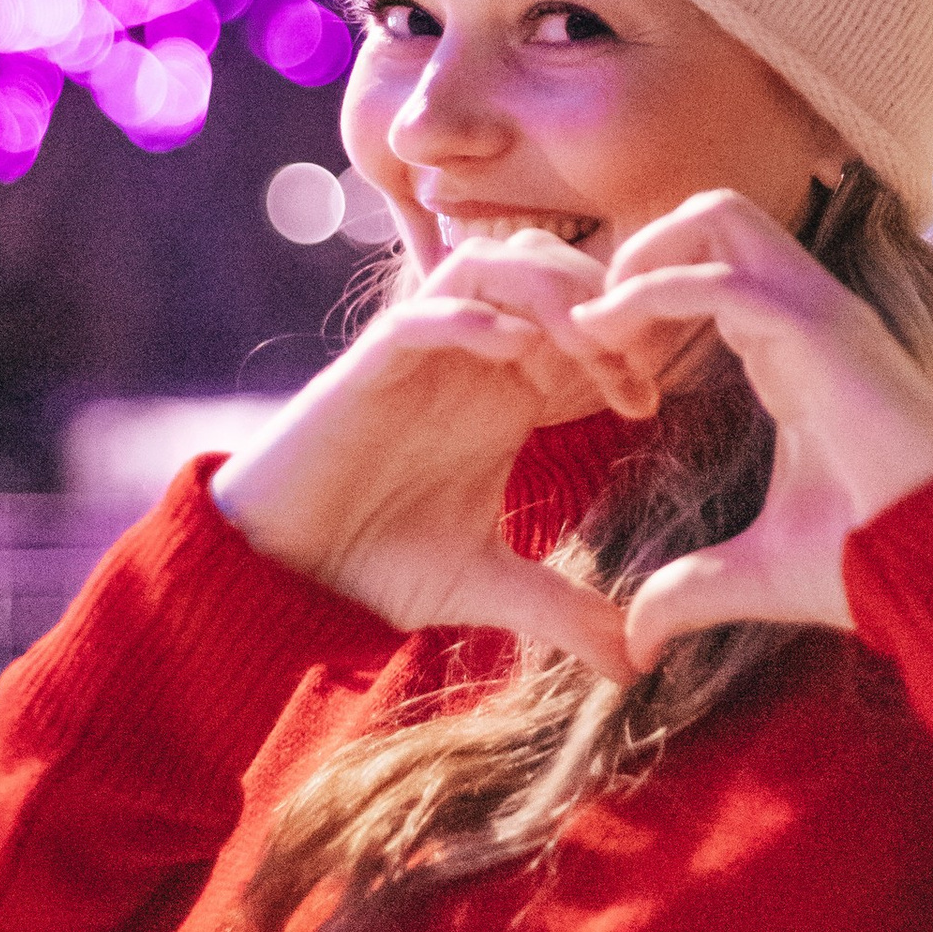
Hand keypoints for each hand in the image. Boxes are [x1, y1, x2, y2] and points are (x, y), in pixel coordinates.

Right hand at [211, 231, 687, 676]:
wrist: (282, 570)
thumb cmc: (374, 561)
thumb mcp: (485, 586)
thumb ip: (561, 609)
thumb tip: (636, 665)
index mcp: (505, 388)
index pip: (579, 317)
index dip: (624, 339)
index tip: (650, 401)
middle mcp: (465, 357)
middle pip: (545, 266)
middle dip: (598, 302)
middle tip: (627, 372)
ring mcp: (416, 355)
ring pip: (487, 267)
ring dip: (543, 295)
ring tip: (579, 352)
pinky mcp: (364, 370)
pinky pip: (416, 316)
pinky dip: (465, 320)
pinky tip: (509, 352)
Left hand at [564, 191, 932, 664]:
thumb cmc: (870, 562)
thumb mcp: (752, 574)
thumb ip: (686, 591)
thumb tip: (633, 646)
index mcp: (797, 351)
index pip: (716, 271)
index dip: (648, 295)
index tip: (595, 355)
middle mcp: (810, 314)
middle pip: (718, 215)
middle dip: (642, 245)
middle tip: (590, 317)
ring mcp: (820, 313)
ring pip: (721, 214)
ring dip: (643, 252)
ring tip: (594, 316)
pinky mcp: (821, 331)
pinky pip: (719, 278)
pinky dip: (651, 290)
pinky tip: (607, 335)